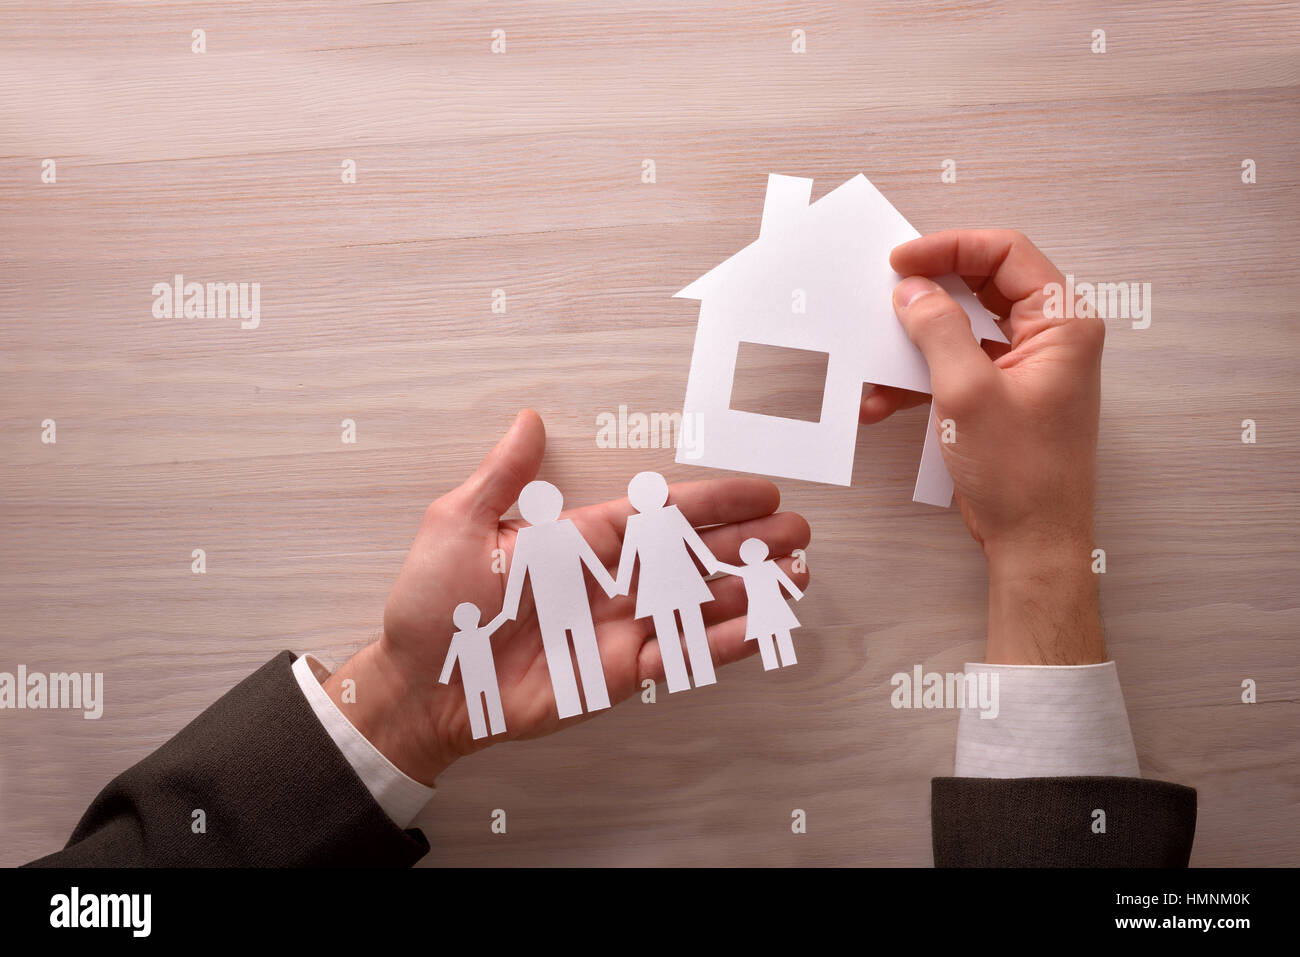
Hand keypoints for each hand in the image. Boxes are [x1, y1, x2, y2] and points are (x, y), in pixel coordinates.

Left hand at [323, 410, 810, 783]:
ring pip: (698, 603)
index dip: (713, 502)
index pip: (661, 512)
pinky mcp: (618, 675)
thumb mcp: (461, 523)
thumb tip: (527, 419)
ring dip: (749, 590)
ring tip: (798, 577)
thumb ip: (505, 476)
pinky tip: (757, 628)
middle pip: (694, 556)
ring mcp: (618, 628)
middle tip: (798, 533)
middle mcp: (609, 580)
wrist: (419, 686)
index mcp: (579, 539)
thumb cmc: (433, 604)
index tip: (761, 490)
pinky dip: (721, 642)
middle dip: (748, 544)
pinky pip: (680, 654)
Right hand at [862, 230, 1106, 665]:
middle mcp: (1050, 337)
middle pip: (981, 287)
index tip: (901, 261)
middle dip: (927, 296)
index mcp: (1062, 323)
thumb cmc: (1022, 475)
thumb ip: (937, 330)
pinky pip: (956, 366)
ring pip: (962, 329)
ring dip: (914, 345)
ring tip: (876, 364)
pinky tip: (883, 401)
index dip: (949, 249)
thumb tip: (912, 290)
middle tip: (883, 298)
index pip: (1005, 253)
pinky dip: (919, 379)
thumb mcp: (967, 392)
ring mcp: (1026, 367)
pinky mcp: (1003, 396)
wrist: (1034, 543)